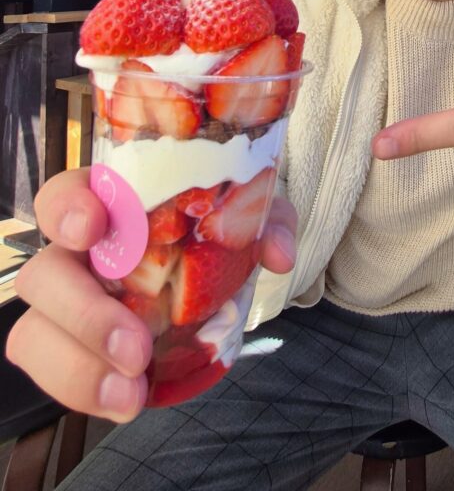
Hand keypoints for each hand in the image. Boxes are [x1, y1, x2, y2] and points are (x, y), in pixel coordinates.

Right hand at [6, 168, 297, 422]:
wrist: (212, 285)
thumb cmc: (214, 235)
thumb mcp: (247, 218)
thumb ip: (264, 222)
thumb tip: (278, 253)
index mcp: (109, 207)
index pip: (62, 195)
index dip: (66, 209)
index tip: (94, 229)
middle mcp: (78, 256)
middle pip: (43, 275)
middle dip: (81, 313)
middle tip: (134, 346)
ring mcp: (70, 307)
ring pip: (33, 334)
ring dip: (78, 368)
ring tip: (130, 390)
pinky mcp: (77, 352)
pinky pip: (57, 375)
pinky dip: (88, 392)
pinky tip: (127, 400)